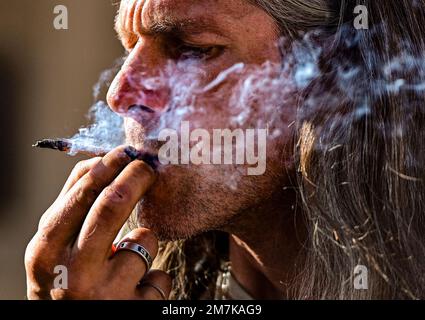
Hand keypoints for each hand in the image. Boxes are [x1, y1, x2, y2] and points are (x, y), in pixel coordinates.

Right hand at [25, 146, 170, 299]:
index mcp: (46, 249)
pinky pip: (160, 275)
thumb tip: (99, 160)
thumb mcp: (54, 250)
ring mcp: (104, 294)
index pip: (81, 191)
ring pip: (145, 238)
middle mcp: (72, 272)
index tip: (127, 153)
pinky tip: (136, 292)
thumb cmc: (64, 283)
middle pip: (113, 203)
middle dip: (136, 176)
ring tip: (127, 263)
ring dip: (144, 242)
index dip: (109, 164)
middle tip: (149, 166)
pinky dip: (154, 279)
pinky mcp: (135, 309)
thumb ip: (71, 210)